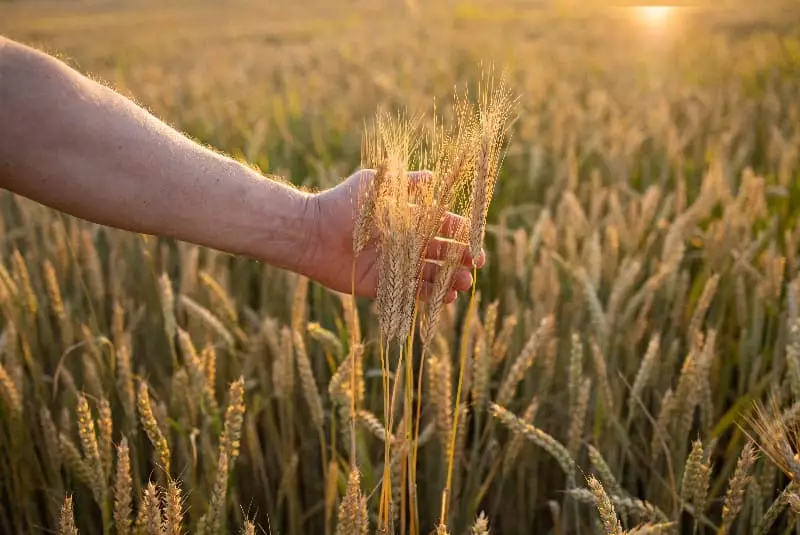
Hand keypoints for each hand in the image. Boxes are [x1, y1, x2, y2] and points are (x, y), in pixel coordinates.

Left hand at [299, 169, 484, 300]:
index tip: (476, 238)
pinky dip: (429, 295)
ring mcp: (394, 265)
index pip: (440, 225)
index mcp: (406, 218)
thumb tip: (433, 176)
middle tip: (476, 264)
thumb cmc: (342, 204)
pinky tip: (446, 297)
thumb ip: (405, 184)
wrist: (313, 233)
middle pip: (440, 252)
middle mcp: (403, 242)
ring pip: (430, 274)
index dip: (460, 232)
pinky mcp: (382, 285)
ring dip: (449, 278)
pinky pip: (411, 292)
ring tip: (464, 283)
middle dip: (460, 258)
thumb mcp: (375, 186)